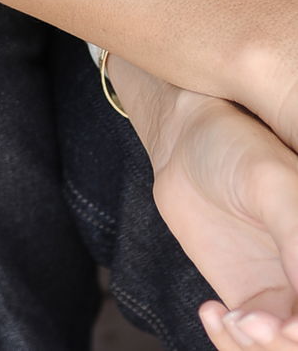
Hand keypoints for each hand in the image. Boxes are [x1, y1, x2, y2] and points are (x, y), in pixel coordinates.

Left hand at [146, 89, 297, 346]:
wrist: (185, 141)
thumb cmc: (233, 148)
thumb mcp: (269, 184)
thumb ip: (296, 238)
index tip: (288, 325)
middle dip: (284, 343)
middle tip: (249, 322)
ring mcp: (288, 293)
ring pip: (283, 347)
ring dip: (257, 348)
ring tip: (230, 318)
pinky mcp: (253, 301)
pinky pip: (251, 342)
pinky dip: (232, 342)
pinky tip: (212, 311)